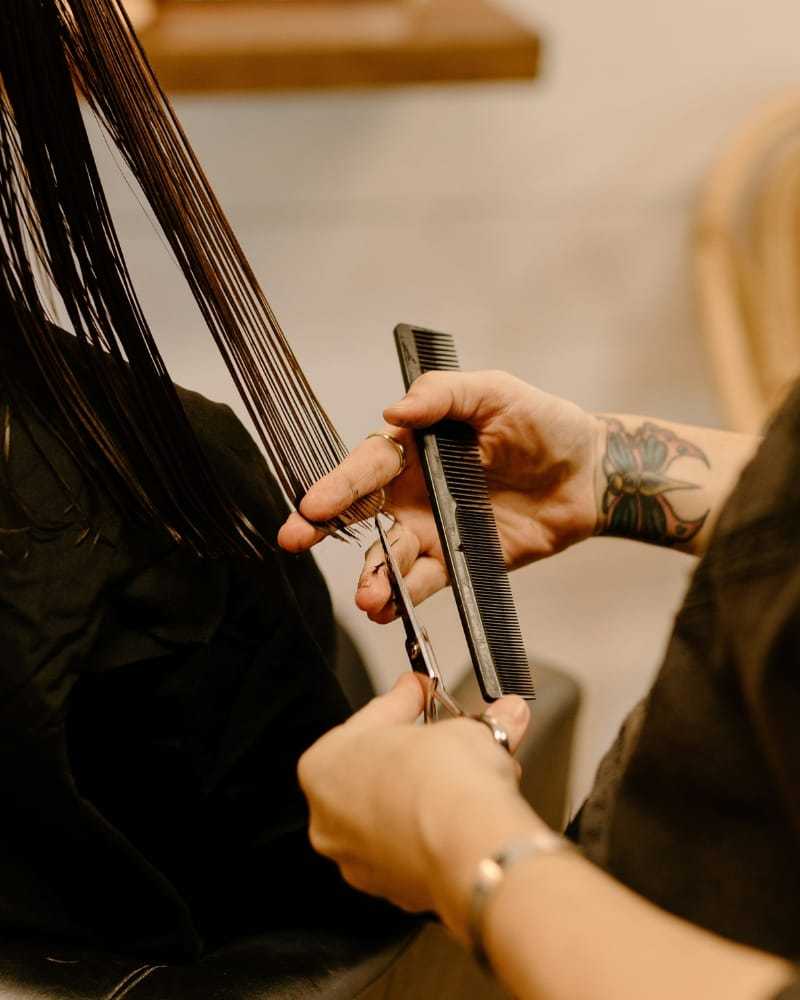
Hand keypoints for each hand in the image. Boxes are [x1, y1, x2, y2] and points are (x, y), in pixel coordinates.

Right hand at [278, 371, 601, 620]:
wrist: (589, 474)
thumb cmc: (543, 423)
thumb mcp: (494, 392)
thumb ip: (444, 396)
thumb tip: (395, 409)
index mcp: (416, 447)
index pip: (367, 464)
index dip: (338, 483)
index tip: (311, 503)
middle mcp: (415, 489)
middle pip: (360, 511)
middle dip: (323, 527)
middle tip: (294, 541)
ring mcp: (435, 528)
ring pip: (389, 553)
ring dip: (373, 573)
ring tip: (367, 594)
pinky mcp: (460, 560)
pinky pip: (425, 580)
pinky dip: (405, 595)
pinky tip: (389, 608)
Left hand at [298, 672, 540, 934]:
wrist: (472, 851)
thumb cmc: (446, 786)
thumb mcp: (467, 730)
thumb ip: (482, 723)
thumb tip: (505, 715)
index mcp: (324, 766)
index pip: (371, 717)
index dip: (406, 699)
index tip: (421, 689)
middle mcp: (329, 818)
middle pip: (381, 770)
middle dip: (422, 750)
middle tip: (455, 734)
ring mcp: (359, 860)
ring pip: (397, 812)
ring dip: (431, 792)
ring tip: (473, 777)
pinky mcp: (395, 890)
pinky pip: (415, 848)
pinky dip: (438, 830)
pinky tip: (467, 815)